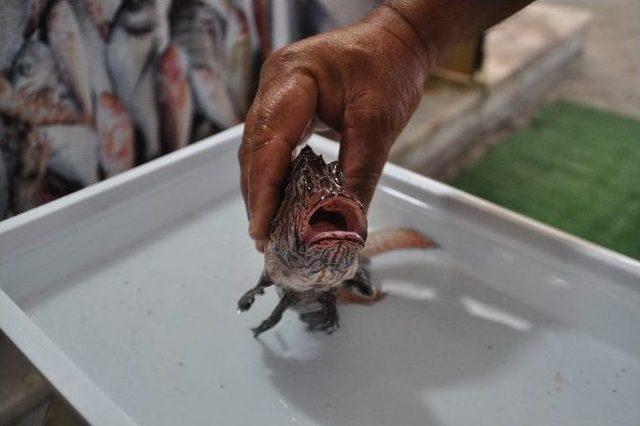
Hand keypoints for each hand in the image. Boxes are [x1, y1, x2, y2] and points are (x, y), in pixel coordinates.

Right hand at [238, 6, 430, 249]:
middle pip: (254, 148)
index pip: (268, 142)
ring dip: (262, 189)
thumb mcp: (378, 122)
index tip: (262, 228)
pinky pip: (270, 144)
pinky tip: (279, 200)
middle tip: (263, 237)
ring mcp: (274, 91)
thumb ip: (359, 174)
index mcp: (292, 77)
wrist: (396, 40)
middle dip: (258, 196)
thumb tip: (346, 225)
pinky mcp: (284, 103)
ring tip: (268, 228)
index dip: (263, 189)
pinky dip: (274, 174)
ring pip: (258, 149)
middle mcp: (273, 82)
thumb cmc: (389, 68)